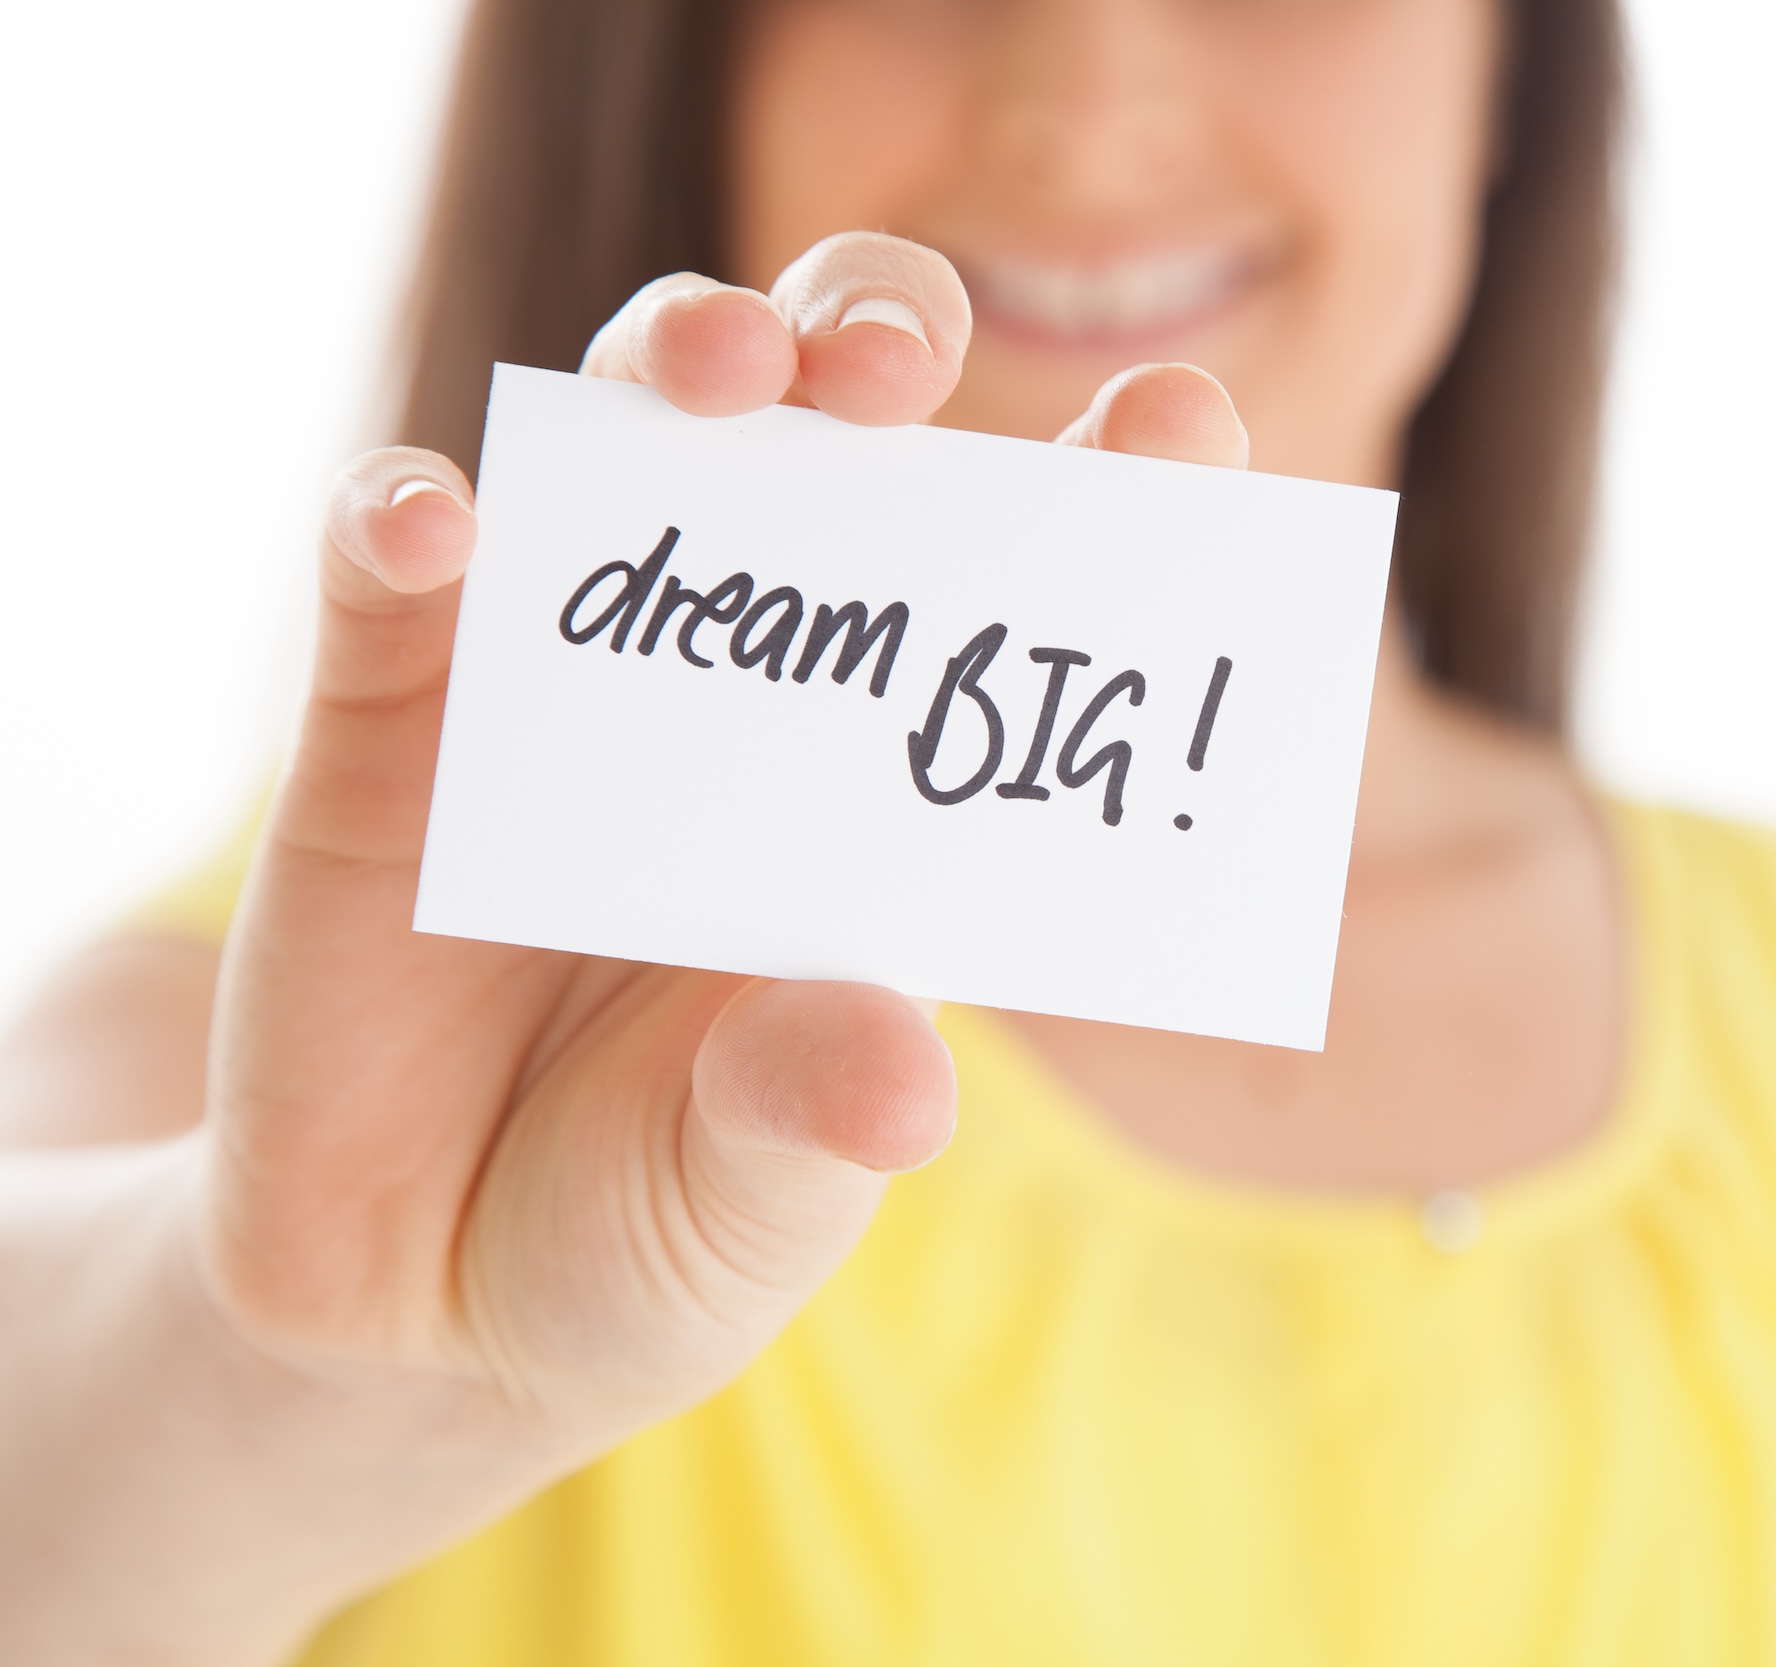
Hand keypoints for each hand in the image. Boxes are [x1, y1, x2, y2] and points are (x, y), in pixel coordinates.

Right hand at [0, 231, 1249, 1665]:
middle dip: (875, 344)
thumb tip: (892, 1071)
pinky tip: (437, 528)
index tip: (1183, 417)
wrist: (418, 1306)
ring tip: (721, 374)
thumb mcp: (752, 1206)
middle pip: (832, 432)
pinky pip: (388, 568)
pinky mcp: (387, 717)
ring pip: (629, 435)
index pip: (1020, 590)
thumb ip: (808, 1129)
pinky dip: (404, 521)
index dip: (1103, 486)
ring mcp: (570, 678)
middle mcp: (753, 693)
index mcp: (893, 783)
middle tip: (896, 375)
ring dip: (675, 357)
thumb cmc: (650, 1226)